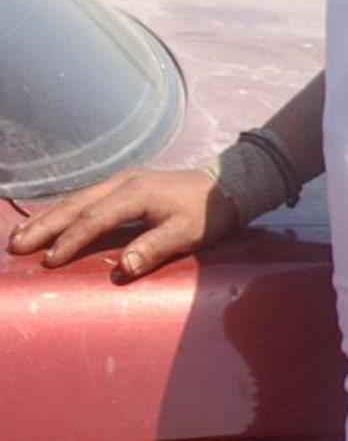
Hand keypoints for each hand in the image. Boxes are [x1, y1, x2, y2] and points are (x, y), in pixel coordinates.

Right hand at [7, 168, 239, 281]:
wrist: (225, 186)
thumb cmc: (207, 214)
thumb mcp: (188, 233)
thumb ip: (155, 247)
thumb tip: (124, 267)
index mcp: (137, 193)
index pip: (95, 219)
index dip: (71, 241)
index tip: (50, 261)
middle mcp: (123, 182)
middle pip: (76, 205)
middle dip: (44, 226)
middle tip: (16, 246)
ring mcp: (122, 180)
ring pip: (76, 199)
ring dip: (47, 217)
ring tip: (19, 236)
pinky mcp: (123, 184)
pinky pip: (85, 197)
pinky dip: (62, 210)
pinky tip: (46, 221)